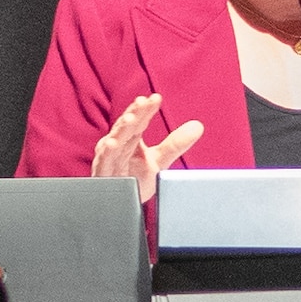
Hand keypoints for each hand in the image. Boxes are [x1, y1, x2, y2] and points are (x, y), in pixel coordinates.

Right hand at [87, 92, 207, 186]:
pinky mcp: (103, 173)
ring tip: (130, 119)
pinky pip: (104, 162)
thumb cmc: (135, 177)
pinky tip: (111, 144)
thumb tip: (198, 126)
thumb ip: (175, 144)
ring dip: (121, 129)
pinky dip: (106, 153)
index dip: (146, 110)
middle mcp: (118, 145)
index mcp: (130, 139)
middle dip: (135, 114)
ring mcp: (109, 158)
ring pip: (115, 141)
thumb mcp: (158, 160)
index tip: (156, 98)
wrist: (121, 203)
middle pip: (127, 127)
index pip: (139, 121)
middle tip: (143, 102)